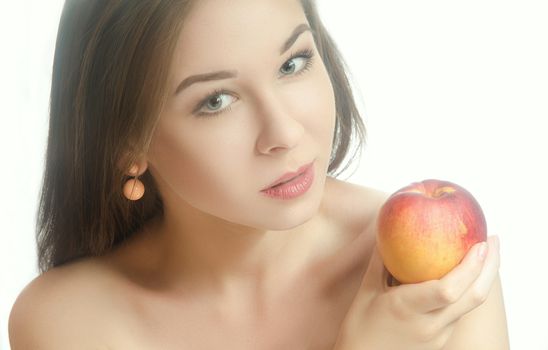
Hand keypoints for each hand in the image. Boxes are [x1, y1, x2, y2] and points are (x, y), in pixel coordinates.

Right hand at [333, 235, 499, 349]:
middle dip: (490, 267)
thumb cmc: (359, 327)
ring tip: (484, 253)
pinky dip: (468, 290)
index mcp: (407, 308)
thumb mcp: (366, 290)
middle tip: (494, 240)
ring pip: (471, 305)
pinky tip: (465, 275)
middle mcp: (429, 325)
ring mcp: (438, 335)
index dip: (470, 266)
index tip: (480, 243)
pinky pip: (461, 312)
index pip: (449, 289)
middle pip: (474, 297)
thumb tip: (386, 229)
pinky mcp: (442, 340)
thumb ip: (380, 260)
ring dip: (482, 278)